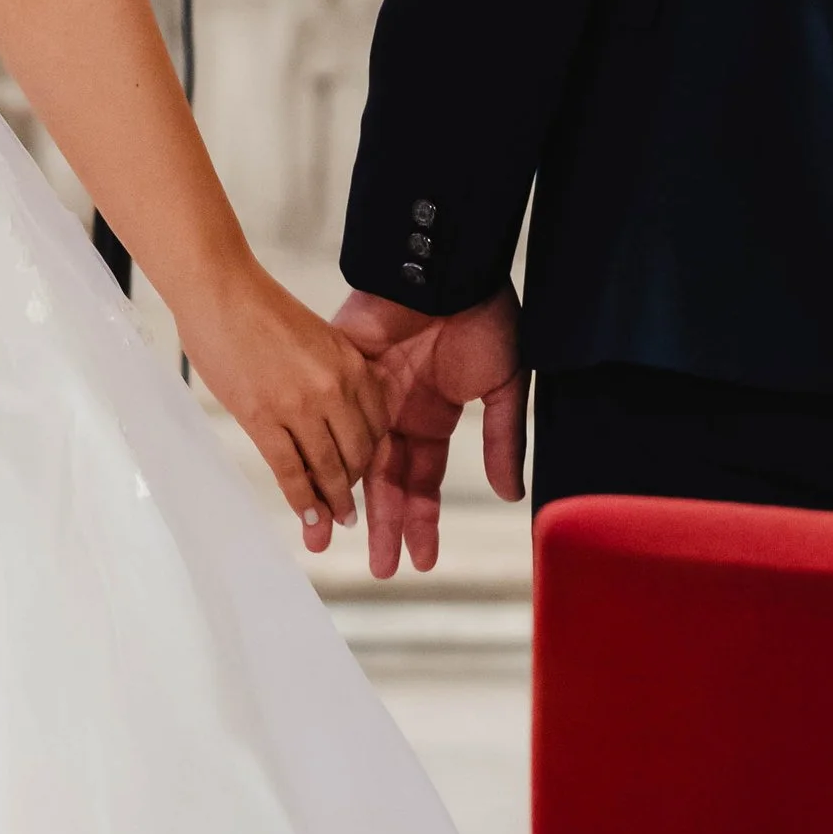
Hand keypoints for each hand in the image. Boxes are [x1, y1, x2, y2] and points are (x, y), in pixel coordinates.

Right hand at [176, 260, 395, 539]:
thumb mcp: (317, 336)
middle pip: (357, 452)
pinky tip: (307, 517)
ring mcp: (300, 406)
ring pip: (327, 468)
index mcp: (351, 364)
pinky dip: (301, 499)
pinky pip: (290, 470)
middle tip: (350, 509)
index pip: (376, 425)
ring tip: (335, 523)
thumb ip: (333, 372)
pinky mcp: (264, 418)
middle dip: (354, 485)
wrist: (221, 292)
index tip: (362, 472)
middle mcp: (334, 388)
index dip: (370, 455)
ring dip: (333, 502)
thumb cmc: (260, 308)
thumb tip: (332, 409)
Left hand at [333, 285, 526, 578]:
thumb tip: (509, 494)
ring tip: (340, 542)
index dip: (423, 521)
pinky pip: (331, 419)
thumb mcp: (502, 384)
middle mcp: (396, 412)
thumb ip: (501, 439)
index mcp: (433, 417)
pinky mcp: (341, 371)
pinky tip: (323, 485)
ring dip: (350, 499)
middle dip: (386, 525)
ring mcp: (366, 394)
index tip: (422, 562)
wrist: (448, 263)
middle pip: (387, 480)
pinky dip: (326, 451)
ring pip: (354, 458)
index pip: (424, 481)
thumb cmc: (484, 315)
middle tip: (380, 570)